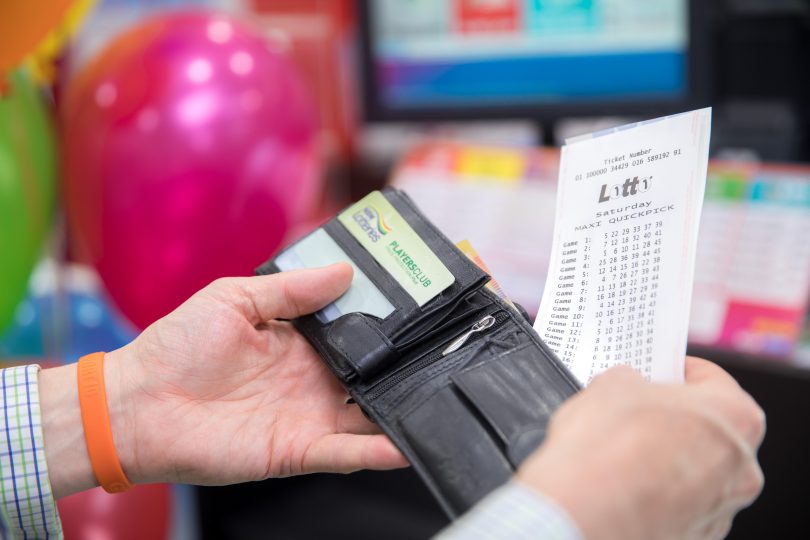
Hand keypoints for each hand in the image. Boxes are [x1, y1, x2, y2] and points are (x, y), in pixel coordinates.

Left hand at [41, 264, 405, 497]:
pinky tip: (403, 444)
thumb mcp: (234, 298)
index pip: (354, 330)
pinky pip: (344, 452)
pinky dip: (375, 451)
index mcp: (298, 341)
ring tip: (439, 393)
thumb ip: (291, 289)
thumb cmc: (177, 346)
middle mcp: (310, 379)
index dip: (384, 321)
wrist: (139, 404)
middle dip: (404, 365)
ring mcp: (307, 415)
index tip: (418, 305)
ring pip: (367, 413)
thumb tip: (344, 271)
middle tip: (444, 349)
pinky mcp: (296, 449)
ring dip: (399, 407)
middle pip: (370, 373)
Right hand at [517, 357, 764, 539]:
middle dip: (675, 417)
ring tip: (622, 449)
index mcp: (736, 417)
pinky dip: (658, 492)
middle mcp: (740, 467)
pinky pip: (680, 504)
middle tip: (636, 409)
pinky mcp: (694, 537)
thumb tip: (628, 387)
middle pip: (710, 428)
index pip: (712, 378)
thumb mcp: (611, 384)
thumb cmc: (606, 449)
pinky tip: (624, 482)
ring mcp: (720, 509)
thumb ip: (631, 380)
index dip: (677, 370)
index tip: (659, 371)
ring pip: (698, 470)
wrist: (582, 512)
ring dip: (667, 457)